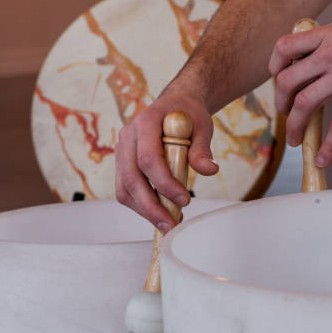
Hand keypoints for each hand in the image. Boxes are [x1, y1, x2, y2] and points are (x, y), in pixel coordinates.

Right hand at [115, 92, 217, 233]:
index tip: (184, 200)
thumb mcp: (202, 126)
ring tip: (169, 223)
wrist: (175, 107)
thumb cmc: (188, 115)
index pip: (148, 158)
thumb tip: (209, 170)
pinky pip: (126, 190)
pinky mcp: (123, 164)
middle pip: (131, 178)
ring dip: (145, 211)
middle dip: (151, 207)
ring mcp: (122, 151)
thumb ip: (202, 149)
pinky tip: (162, 213)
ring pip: (125, 189)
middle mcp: (128, 137)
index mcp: (146, 123)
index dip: (164, 183)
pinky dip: (142, 206)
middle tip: (171, 225)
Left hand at [269, 15, 331, 166]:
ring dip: (295, 127)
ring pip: (305, 105)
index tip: (276, 79)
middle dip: (281, 103)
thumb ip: (329, 41)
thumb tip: (311, 56)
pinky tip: (321, 159)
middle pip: (287, 81)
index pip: (284, 46)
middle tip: (285, 114)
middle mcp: (331, 54)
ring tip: (296, 140)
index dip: (274, 65)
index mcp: (327, 36)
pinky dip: (327, 147)